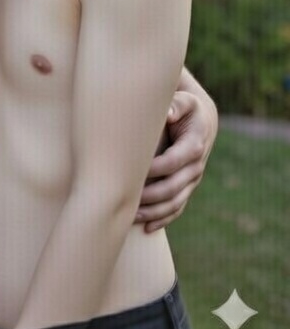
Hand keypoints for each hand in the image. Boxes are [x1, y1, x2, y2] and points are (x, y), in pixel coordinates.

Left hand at [135, 88, 217, 230]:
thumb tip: (168, 112)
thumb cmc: (186, 107)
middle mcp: (196, 166)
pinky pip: (178, 207)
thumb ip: (176, 104)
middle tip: (127, 200)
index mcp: (194, 146)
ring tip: (132, 217)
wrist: (202, 120)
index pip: (172, 162)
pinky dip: (163, 219)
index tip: (131, 173)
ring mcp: (193, 180)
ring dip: (154, 212)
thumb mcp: (185, 101)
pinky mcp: (188, 187)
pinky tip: (147, 228)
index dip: (153, 170)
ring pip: (175, 202)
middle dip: (151, 196)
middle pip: (173, 188)